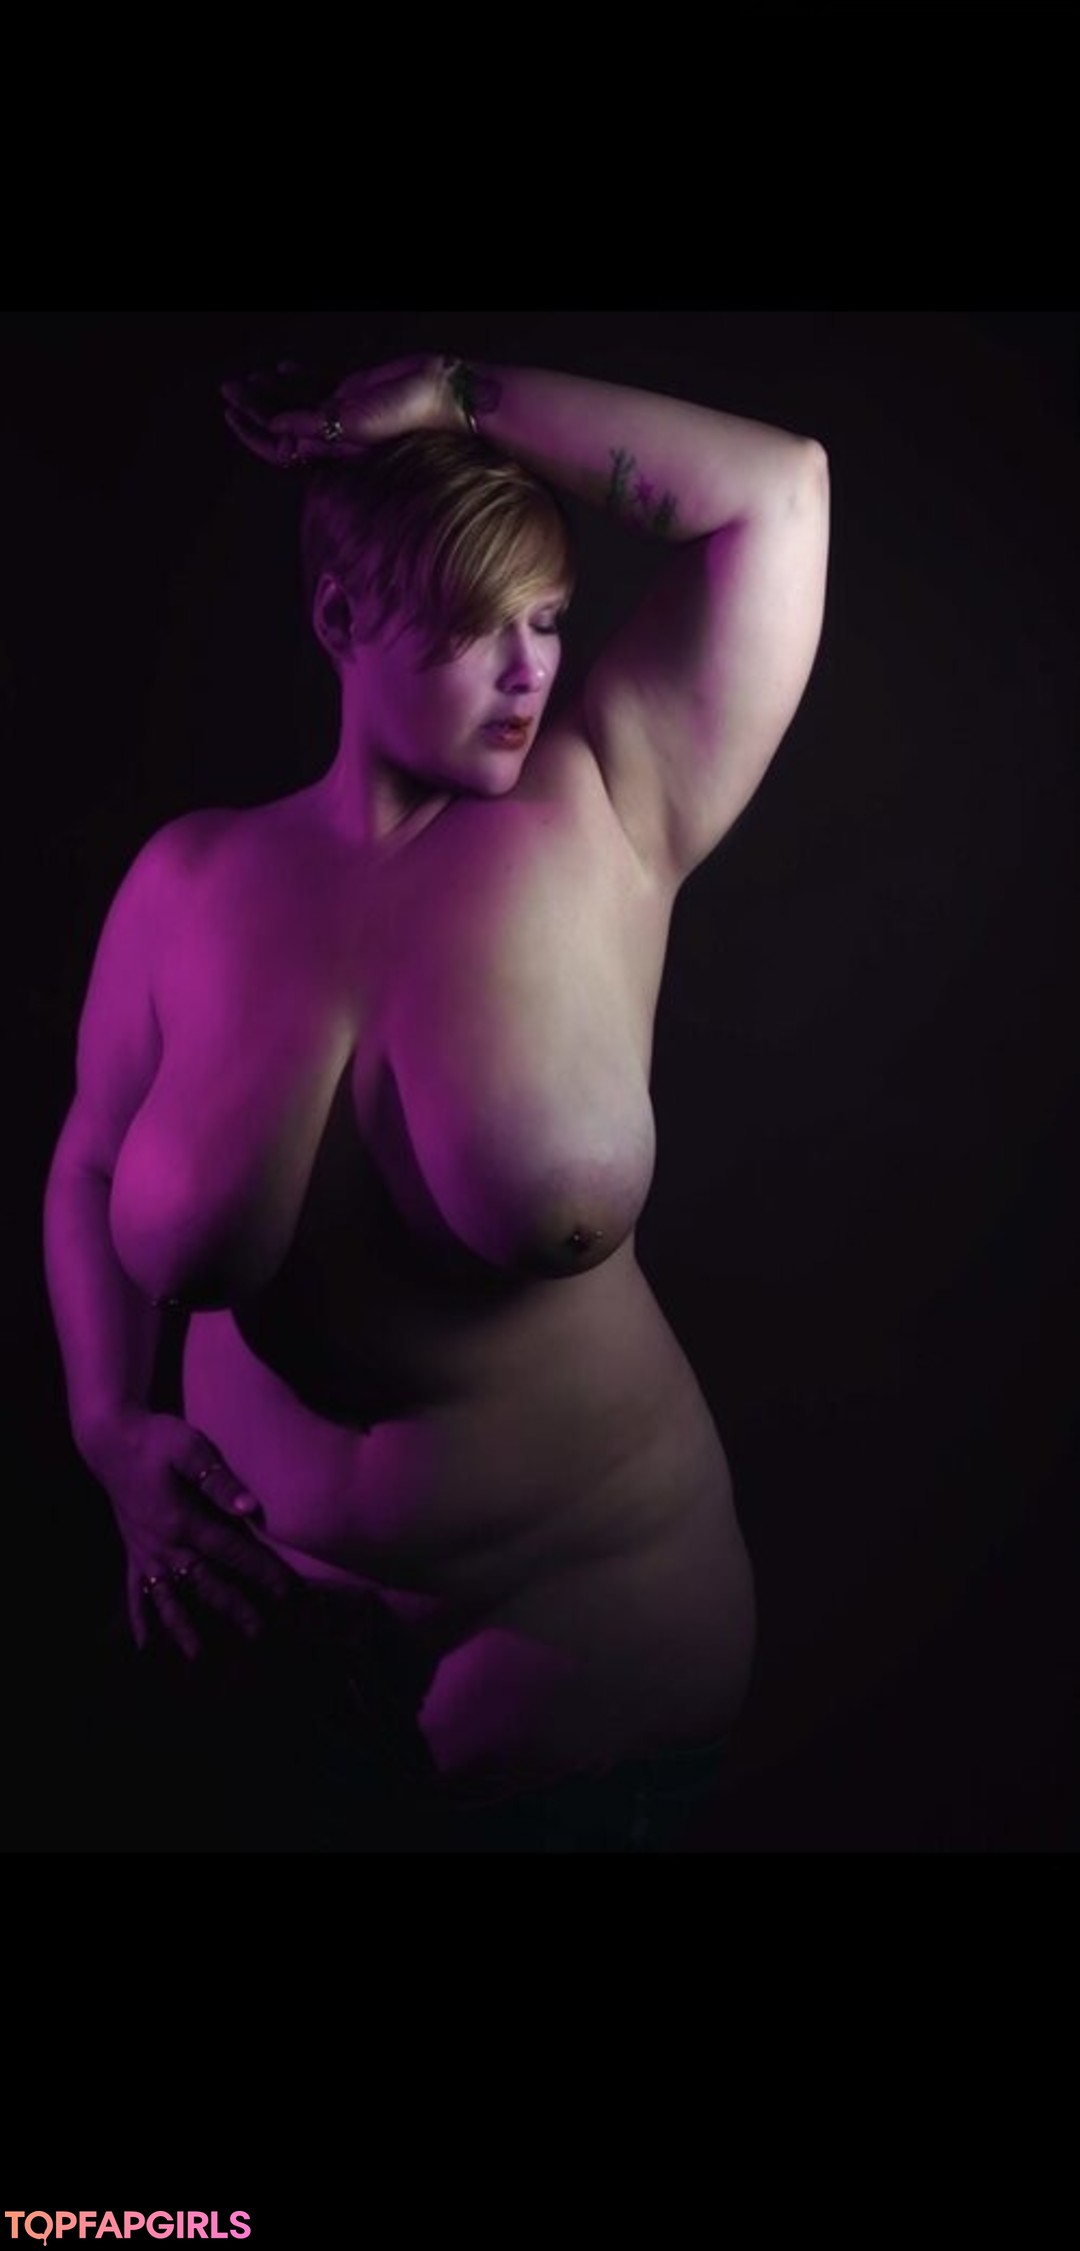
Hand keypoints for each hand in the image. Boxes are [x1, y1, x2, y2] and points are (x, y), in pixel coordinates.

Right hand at [85, 1409, 298, 1659]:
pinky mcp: (133, 1551)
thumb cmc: (156, 1440)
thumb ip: (219, 1481)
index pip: (231, 1551)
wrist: (112, 1441)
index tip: (287, 1590)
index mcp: (182, 1519)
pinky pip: (135, 1591)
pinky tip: (144, 1644)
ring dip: (183, 1626)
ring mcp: (145, 1551)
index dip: (261, 1570)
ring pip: (168, 1596)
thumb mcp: (190, 1449)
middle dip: (233, 1607)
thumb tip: (249, 1508)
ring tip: (197, 1655)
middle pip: (205, 1582)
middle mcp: (163, 1543)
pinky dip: (139, 1617)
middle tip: (259, 1632)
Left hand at [221, 353, 462, 468]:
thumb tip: (275, 427)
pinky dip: (298, 376)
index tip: (231, 415)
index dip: (252, 433)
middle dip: (252, 406)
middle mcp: (332, 432)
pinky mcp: (354, 390)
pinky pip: (320, 383)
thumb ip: (313, 426)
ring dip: (270, 390)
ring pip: (296, 400)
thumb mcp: (353, 428)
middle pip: (282, 421)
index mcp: (329, 447)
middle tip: (228, 388)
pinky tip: (281, 368)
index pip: (280, 445)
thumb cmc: (404, 420)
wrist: (439, 397)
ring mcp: (342, 411)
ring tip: (247, 378)